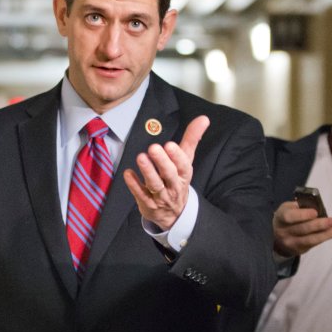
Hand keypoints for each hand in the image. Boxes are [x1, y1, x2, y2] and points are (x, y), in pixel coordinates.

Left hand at [124, 115, 208, 229]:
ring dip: (148, 172)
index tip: (170, 145)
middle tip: (153, 148)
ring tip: (141, 157)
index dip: (177, 156)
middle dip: (162, 162)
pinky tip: (128, 174)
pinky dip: (134, 185)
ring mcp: (161, 196)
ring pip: (155, 185)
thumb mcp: (186, 160)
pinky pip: (141, 195)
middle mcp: (173, 186)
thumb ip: (192, 138)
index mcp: (184, 174)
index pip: (183, 166)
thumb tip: (204, 118)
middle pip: (169, 175)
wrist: (174, 213)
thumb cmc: (178, 179)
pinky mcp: (148, 204)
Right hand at [272, 200, 331, 256]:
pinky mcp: (298, 249)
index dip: (302, 215)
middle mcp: (283, 231)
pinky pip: (314, 243)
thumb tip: (318, 207)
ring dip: (327, 233)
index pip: (289, 217)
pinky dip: (326, 236)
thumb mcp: (289, 209)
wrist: (277, 236)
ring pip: (310, 239)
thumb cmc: (289, 217)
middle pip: (302, 229)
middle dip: (319, 225)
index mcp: (280, 216)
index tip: (315, 212)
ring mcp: (290, 242)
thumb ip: (301, 207)